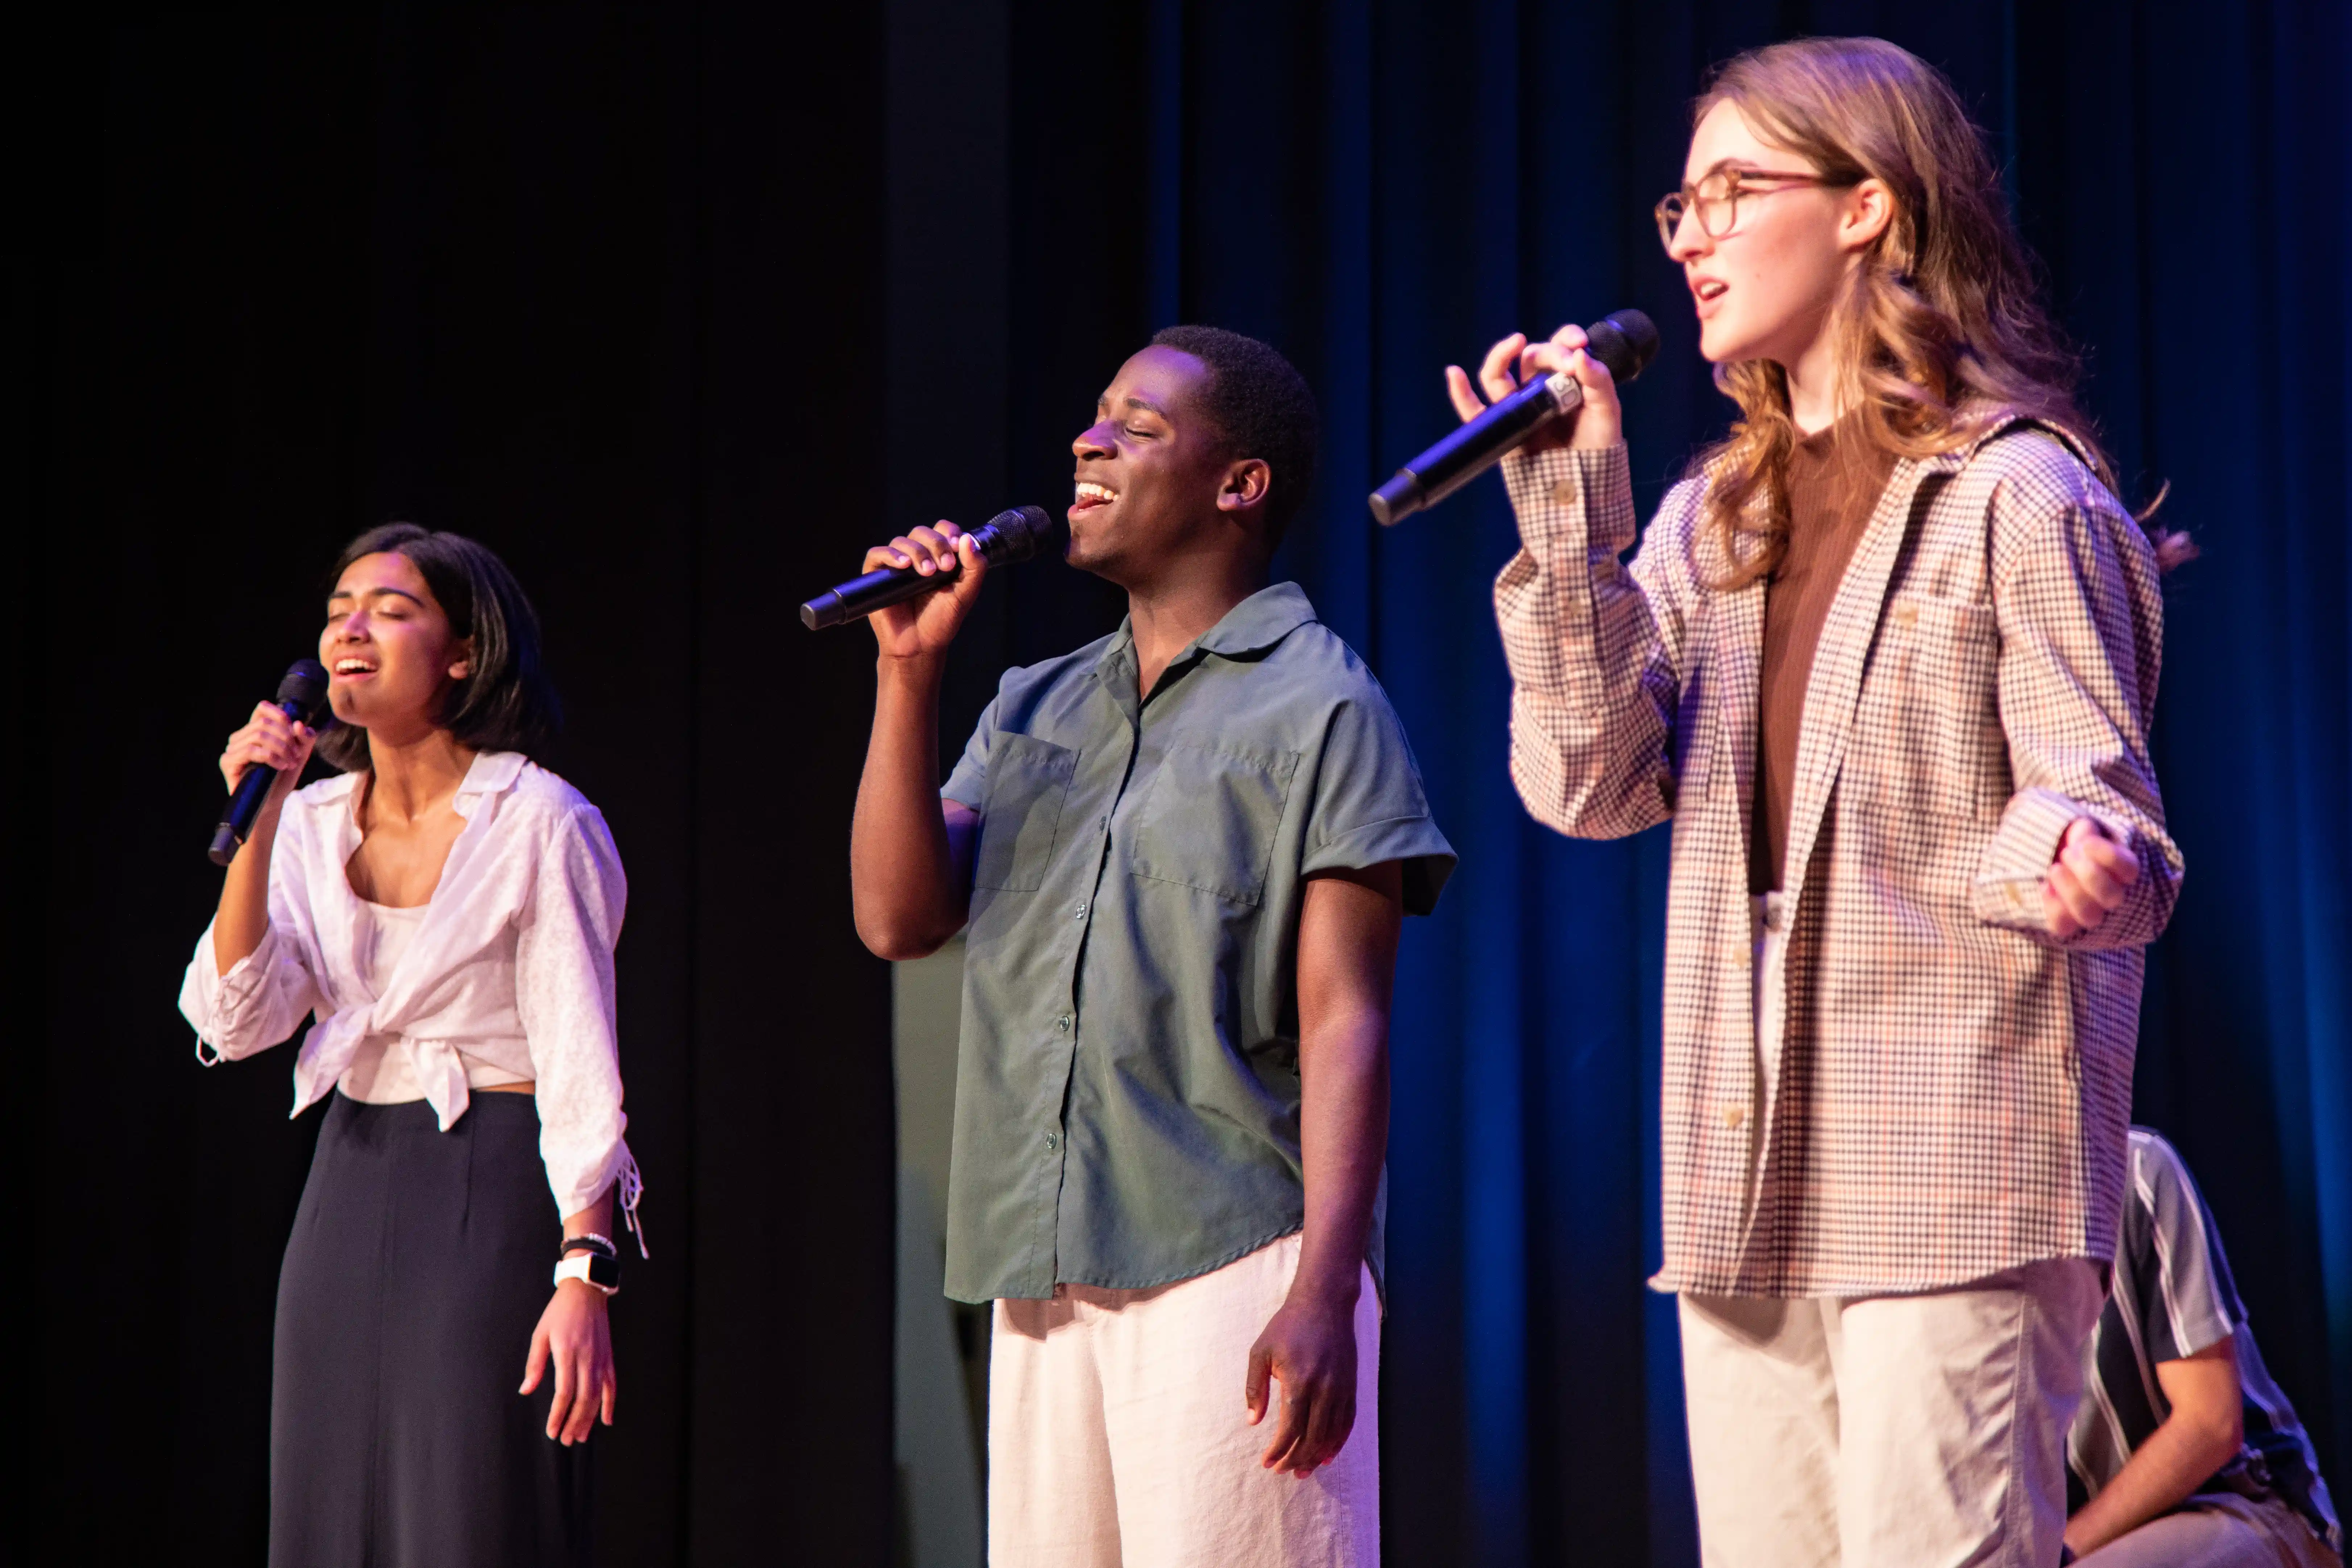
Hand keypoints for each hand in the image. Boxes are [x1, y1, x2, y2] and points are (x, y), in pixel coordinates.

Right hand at [219, 702, 316, 808]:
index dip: (281, 715)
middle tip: (297, 755)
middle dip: (287, 738)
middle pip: (264, 723)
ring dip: (281, 748)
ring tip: (290, 763)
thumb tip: (299, 724)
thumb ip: (304, 738)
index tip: (295, 731)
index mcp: (255, 730)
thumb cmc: (282, 778)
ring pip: (258, 736)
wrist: (272, 802)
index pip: (262, 708)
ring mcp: (232, 749)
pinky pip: (250, 750)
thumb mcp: (299, 755)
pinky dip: (271, 757)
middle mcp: (240, 737)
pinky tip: (280, 766)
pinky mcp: (227, 762)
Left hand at [520, 1281, 615, 1444]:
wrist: (586, 1291)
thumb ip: (535, 1363)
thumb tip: (526, 1390)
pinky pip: (612, 1384)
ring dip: (590, 1419)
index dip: (558, 1415)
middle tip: (566, 1440)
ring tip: (581, 1436)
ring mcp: (601, 1358)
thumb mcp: (541, 1333)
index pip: (564, 1392)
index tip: (552, 1432)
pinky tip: (606, 1420)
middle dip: (575, 1423)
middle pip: (583, 1399)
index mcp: (567, 1352)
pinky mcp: (609, 1357)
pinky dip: (610, 1403)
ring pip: (598, 1395)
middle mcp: (587, 1357)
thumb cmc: (559, 1312)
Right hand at [865, 522, 987, 663]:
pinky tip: (904, 565)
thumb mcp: (965, 594)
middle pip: (921, 532)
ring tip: (927, 573)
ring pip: (901, 541)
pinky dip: (890, 555)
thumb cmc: (941, 620)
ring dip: (917, 552)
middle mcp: (917, 556)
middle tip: (944, 566)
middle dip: (935, 544)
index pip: (941, 529)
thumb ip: (974, 568)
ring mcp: (896, 565)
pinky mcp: (877, 575)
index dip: (948, 532)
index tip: (956, 546)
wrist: (920, 645)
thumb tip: (968, 539)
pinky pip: (877, 554)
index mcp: (938, 556)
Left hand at [1244, 1287, 1359, 1477]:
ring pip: (1331, 1434)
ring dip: (1316, 1456)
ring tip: (1302, 1471)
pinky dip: (1338, 1442)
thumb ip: (1254, 1388)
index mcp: (1299, 1381)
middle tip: (1282, 1471)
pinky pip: (1347, 1422)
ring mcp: (1341, 1389)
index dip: (1279, 1451)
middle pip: (1312, 1438)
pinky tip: (1327, 1455)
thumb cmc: (1287, 1326)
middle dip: (1296, 1460)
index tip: (1267, 1463)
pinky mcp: (1351, 1386)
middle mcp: (1324, 1389)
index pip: (1290, 1429)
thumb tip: (1252, 1422)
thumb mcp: (1261, 1352)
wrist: (1324, 1303)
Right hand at [1444, 322, 1623, 453]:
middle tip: (1566, 364)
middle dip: (1548, 353)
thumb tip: (1580, 354)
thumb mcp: (1607, 412)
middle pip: (1530, 355)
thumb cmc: (1598, 447)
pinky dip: (1460, 393)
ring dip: (1499, 355)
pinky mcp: (1501, 428)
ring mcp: (1518, 406)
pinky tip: (1454, 373)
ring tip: (1513, 343)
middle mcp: (1538, 387)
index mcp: (1565, 378)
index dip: (1566, 337)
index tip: (1579, 344)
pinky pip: (1474, 410)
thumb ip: (1599, 381)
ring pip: (1497, 375)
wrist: (1585, 485)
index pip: (1560, 345)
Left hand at [2044, 817, 2138, 938]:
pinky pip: (2063, 925)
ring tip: (2054, 869)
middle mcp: (2111, 895)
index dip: (2109, 857)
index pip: (2129, 869)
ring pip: (2089, 915)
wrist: (2047, 859)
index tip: (2086, 843)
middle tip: (2067, 853)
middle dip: (2088, 874)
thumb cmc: (2071, 843)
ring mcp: (2091, 911)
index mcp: (2121, 870)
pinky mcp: (2066, 923)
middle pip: (2112, 896)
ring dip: (2070, 891)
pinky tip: (2044, 885)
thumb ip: (2085, 831)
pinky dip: (2052, 905)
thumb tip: (2083, 838)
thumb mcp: (2079, 830)